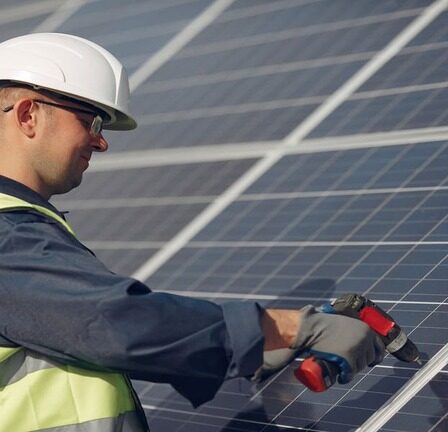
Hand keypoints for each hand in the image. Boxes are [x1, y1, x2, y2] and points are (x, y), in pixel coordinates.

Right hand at [254, 305, 384, 382]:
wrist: (311, 327)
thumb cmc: (323, 322)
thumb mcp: (344, 321)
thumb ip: (352, 325)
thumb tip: (358, 332)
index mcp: (366, 328)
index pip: (379, 347)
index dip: (374, 355)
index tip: (369, 360)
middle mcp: (365, 339)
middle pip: (369, 358)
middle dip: (361, 362)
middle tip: (349, 362)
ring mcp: (357, 350)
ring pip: (359, 368)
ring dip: (352, 370)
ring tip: (342, 366)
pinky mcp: (348, 360)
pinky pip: (349, 374)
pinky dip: (345, 377)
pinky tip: (341, 376)